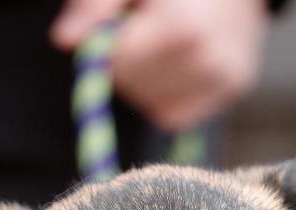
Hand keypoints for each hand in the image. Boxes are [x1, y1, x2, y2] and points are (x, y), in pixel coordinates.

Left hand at [50, 0, 268, 132]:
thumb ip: (95, 6)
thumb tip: (63, 40)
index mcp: (181, 31)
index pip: (117, 62)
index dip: (108, 42)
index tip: (123, 19)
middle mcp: (207, 63)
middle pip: (132, 86)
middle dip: (127, 59)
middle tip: (148, 24)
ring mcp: (223, 81)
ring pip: (151, 104)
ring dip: (145, 79)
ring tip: (166, 39)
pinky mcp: (231, 90)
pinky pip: (175, 113)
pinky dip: (166, 92)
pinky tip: (180, 60)